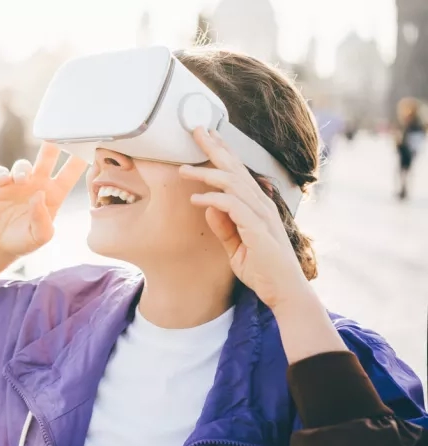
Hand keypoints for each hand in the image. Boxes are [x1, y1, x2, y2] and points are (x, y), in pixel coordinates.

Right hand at [0, 143, 87, 277]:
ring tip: (22, 180)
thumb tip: (39, 195)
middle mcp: (38, 183)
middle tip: (55, 134)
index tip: (86, 143)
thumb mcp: (40, 236)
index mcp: (54, 193)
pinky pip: (1, 172)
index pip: (71, 172)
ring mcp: (18, 182)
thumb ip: (43, 220)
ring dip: (23, 168)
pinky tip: (4, 180)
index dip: (79, 159)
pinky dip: (2, 174)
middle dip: (53, 144)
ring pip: (24, 164)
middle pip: (48, 157)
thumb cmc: (23, 239)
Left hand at [178, 127, 308, 308]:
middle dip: (215, 147)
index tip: (207, 136)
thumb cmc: (262, 270)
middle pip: (236, 167)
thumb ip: (223, 227)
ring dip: (206, 173)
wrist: (285, 292)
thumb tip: (207, 207)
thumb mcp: (235, 246)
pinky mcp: (258, 229)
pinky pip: (232, 206)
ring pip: (232, 182)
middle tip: (196, 130)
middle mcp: (261, 204)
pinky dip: (212, 200)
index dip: (223, 151)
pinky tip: (195, 200)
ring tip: (183, 169)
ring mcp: (262, 215)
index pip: (238, 171)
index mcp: (257, 205)